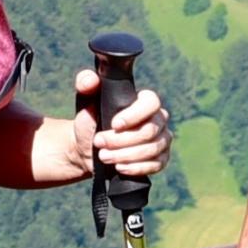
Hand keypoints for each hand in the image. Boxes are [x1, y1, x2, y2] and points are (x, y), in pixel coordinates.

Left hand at [69, 60, 167, 185]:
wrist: (88, 148)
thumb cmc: (91, 121)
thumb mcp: (85, 100)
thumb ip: (85, 83)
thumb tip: (90, 80)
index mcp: (145, 101)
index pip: (151, 103)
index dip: (134, 115)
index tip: (113, 124)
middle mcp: (158, 119)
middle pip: (149, 131)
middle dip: (121, 140)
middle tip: (99, 142)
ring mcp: (162, 140)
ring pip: (152, 149)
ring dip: (125, 155)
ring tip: (104, 156)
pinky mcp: (161, 159)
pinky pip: (156, 165)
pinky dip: (136, 168)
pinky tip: (119, 167)